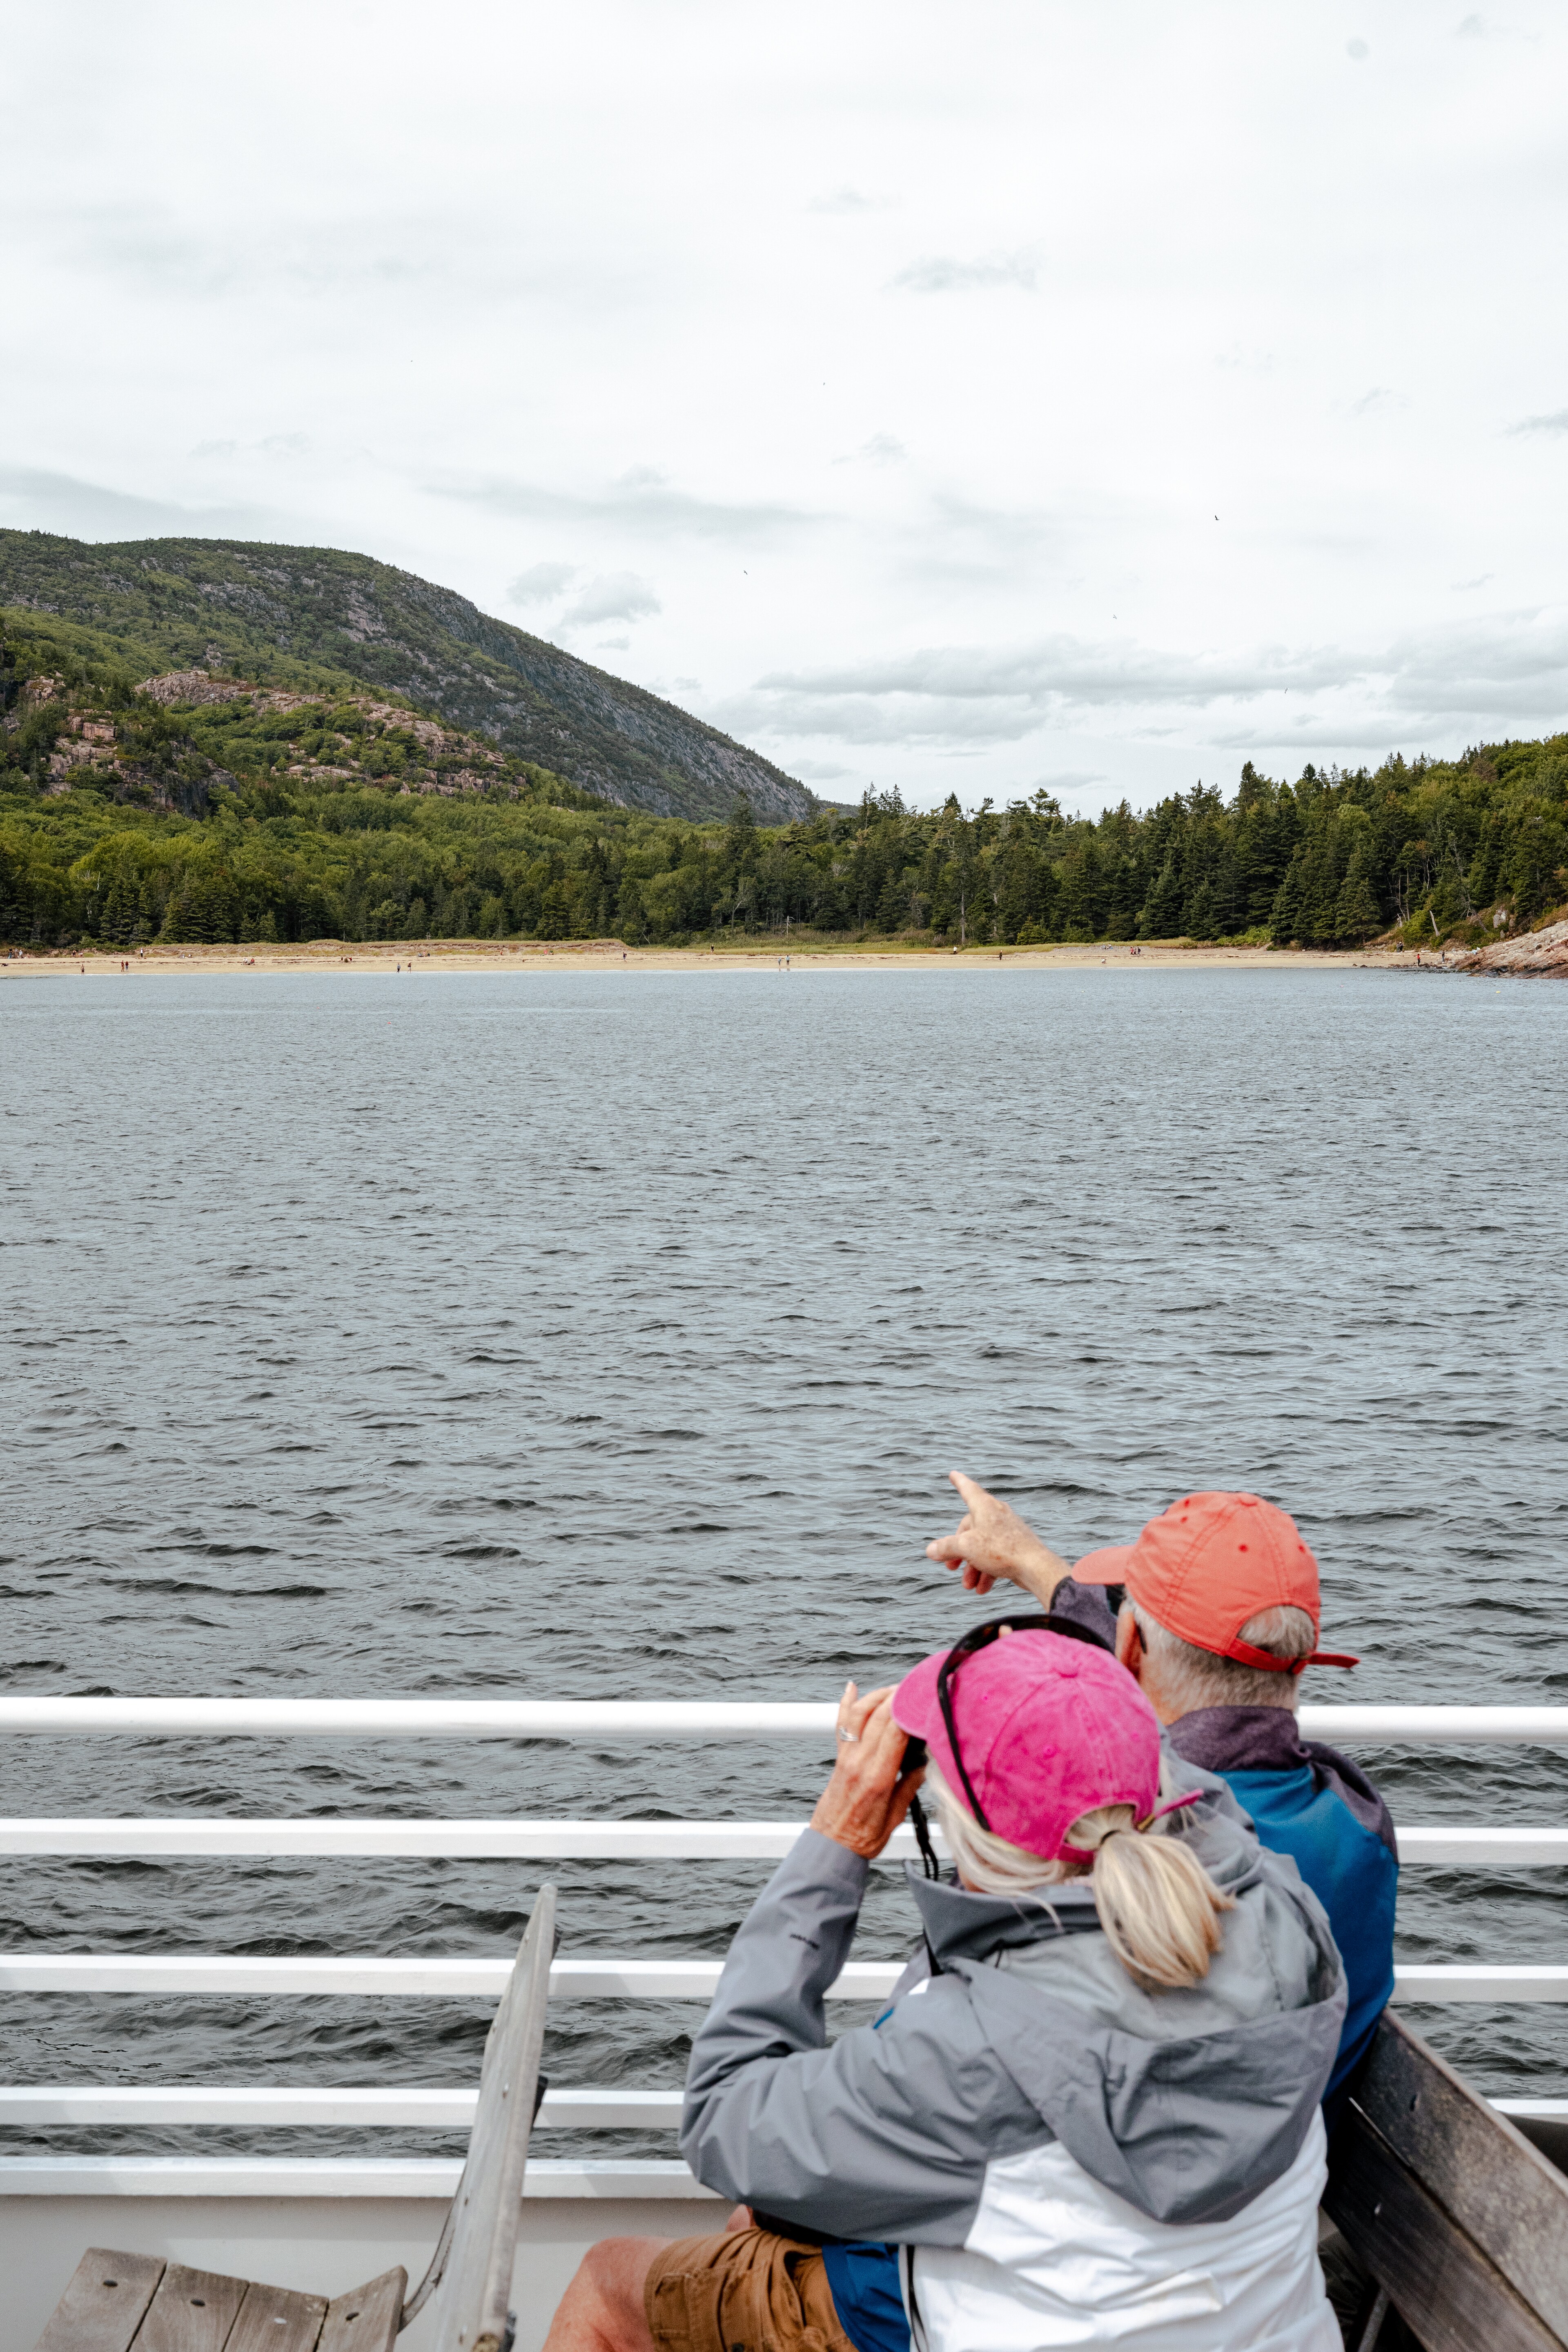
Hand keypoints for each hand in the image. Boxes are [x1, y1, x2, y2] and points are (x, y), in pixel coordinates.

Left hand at [810, 1683, 924, 1858]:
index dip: (910, 1712)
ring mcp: (846, 1757)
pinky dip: (846, 1703)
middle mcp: (859, 1762)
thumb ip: (909, 1786)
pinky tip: (851, 1688)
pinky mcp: (839, 1757)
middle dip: (899, 1697)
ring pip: (858, 1714)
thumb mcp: (895, 1817)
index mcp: (877, 1778)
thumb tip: (925, 1763)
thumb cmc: (863, 1838)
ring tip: (895, 1688)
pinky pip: (841, 1724)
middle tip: (917, 1688)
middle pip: (878, 1716)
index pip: (895, 1733)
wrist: (831, 1847)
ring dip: (877, 1696)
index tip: (925, 1701)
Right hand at [925, 1469, 1070, 1603]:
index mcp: (985, 1507)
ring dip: (972, 1568)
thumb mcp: (967, 1547)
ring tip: (968, 1586)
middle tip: (951, 1568)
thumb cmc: (1001, 1550)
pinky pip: (995, 1558)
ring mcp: (1008, 1532)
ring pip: (982, 1548)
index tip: (953, 1474)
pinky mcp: (1015, 1548)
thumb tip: (930, 1550)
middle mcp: (997, 1515)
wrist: (1036, 1567)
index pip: (968, 1489)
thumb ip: (946, 1547)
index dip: (959, 1482)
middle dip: (959, 1552)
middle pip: (970, 1530)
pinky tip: (982, 1589)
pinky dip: (987, 1573)